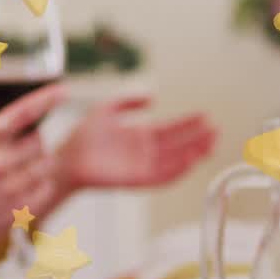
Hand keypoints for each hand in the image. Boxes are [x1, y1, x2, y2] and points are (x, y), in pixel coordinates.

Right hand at [0, 76, 67, 258]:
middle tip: (20, 144)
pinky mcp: (19, 211)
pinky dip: (42, 181)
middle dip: (33, 138)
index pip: (18, 115)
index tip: (62, 90)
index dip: (44, 99)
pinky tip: (25, 182)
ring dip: (40, 159)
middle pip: (37, 140)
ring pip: (46, 162)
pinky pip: (47, 186)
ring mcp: (9, 190)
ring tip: (22, 164)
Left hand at [56, 97, 214, 192]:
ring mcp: (140, 167)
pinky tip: (190, 160)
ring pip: (174, 161)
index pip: (170, 130)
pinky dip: (177, 170)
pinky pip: (161, 177)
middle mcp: (143, 152)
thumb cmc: (80, 137)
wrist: (63, 158)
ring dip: (193, 153)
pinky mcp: (134, 180)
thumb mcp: (106, 110)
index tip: (205, 115)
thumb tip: (153, 98)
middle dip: (198, 138)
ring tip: (210, 143)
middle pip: (178, 146)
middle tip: (216, 130)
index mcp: (138, 136)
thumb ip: (128, 102)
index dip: (188, 123)